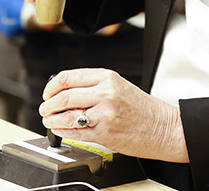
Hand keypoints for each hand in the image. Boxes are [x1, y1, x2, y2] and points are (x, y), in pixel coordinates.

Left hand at [40, 69, 187, 162]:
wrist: (163, 127)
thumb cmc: (143, 109)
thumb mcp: (118, 86)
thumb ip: (93, 86)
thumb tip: (65, 91)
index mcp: (107, 77)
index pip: (68, 77)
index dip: (51, 87)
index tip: (47, 93)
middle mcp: (105, 92)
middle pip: (63, 96)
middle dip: (48, 105)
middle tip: (44, 109)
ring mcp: (104, 113)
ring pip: (66, 115)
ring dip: (52, 119)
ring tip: (48, 121)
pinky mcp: (104, 133)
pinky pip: (75, 132)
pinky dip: (63, 132)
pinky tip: (60, 130)